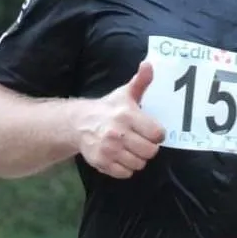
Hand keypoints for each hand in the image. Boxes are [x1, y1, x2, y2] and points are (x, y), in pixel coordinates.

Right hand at [76, 61, 164, 177]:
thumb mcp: (124, 93)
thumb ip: (141, 81)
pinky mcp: (101, 162)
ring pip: (139, 164)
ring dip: (137, 158)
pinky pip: (125, 173)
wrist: (79, 123)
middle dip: (148, 147)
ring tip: (130, 149)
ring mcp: (109, 150)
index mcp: (127, 115)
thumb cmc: (109, 108)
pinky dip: (126, 168)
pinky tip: (121, 156)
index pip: (157, 134)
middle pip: (150, 151)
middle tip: (140, 141)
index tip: (151, 131)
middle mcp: (117, 133)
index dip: (157, 134)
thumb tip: (149, 64)